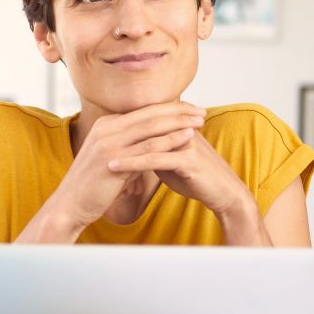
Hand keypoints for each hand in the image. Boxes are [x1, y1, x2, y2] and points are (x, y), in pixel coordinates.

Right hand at [45, 101, 207, 232]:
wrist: (70, 205)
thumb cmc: (92, 186)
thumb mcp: (111, 158)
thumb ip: (128, 146)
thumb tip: (148, 144)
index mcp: (105, 124)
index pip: (143, 111)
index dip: (168, 108)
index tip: (189, 109)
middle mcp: (106, 128)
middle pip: (149, 114)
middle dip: (178, 111)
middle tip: (201, 111)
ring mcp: (109, 142)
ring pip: (151, 126)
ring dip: (179, 122)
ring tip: (200, 121)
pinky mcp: (114, 159)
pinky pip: (148, 147)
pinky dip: (171, 140)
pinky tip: (188, 138)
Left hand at [105, 127, 255, 221]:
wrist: (223, 193)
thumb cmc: (197, 178)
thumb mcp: (170, 161)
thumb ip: (154, 150)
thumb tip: (134, 148)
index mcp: (177, 126)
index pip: (145, 120)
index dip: (122, 126)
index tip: (97, 133)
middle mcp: (181, 129)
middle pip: (143, 125)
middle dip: (116, 133)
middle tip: (90, 140)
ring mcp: (185, 142)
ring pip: (146, 141)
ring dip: (120, 147)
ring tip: (96, 154)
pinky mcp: (188, 159)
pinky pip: (154, 159)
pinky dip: (131, 163)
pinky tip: (114, 167)